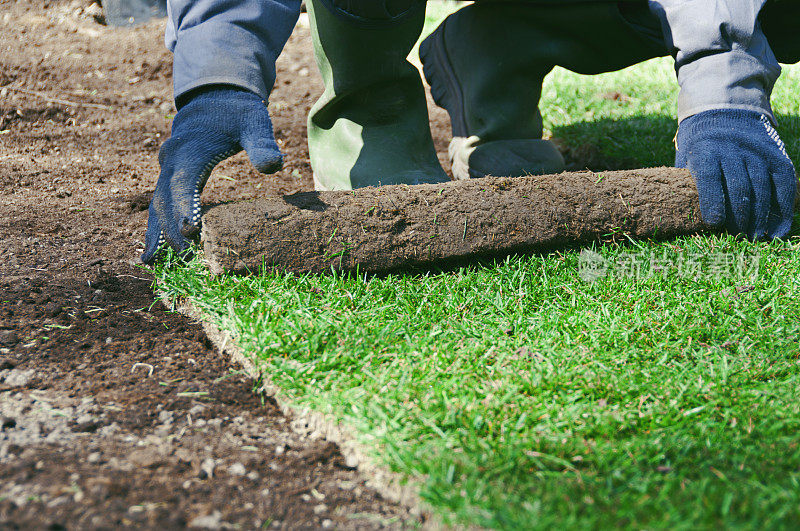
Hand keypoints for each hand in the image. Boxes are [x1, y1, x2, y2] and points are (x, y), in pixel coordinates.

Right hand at [141, 86, 282, 264]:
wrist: (213, 99)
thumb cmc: (237, 113)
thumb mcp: (254, 121)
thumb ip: (262, 143)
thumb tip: (273, 166)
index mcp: (189, 149)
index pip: (182, 183)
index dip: (183, 208)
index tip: (189, 232)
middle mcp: (171, 161)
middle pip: (164, 200)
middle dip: (170, 230)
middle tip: (184, 259)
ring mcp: (167, 171)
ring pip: (155, 205)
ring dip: (156, 233)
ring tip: (152, 262)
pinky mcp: (170, 180)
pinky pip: (160, 205)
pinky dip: (157, 227)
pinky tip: (155, 252)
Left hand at [676, 109, 796, 239]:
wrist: (724, 113)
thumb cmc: (699, 148)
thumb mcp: (686, 159)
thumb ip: (688, 183)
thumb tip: (684, 218)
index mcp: (705, 151)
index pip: (709, 175)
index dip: (712, 199)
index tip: (714, 223)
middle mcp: (732, 149)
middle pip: (739, 184)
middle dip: (740, 215)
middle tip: (739, 238)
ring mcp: (757, 151)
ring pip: (763, 186)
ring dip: (761, 216)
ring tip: (757, 237)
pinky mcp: (776, 155)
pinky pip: (784, 182)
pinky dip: (784, 207)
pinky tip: (779, 229)